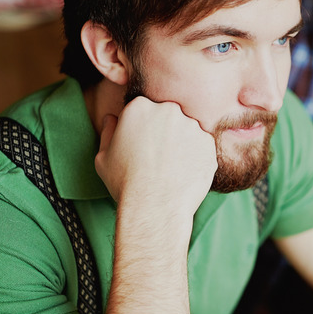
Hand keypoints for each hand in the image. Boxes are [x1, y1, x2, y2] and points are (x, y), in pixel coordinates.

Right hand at [95, 97, 215, 214]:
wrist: (155, 206)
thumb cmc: (125, 183)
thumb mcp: (103, 157)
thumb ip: (108, 132)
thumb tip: (112, 119)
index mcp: (139, 107)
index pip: (144, 110)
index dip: (142, 129)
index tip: (141, 147)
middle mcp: (168, 109)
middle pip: (168, 116)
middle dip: (164, 132)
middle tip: (158, 158)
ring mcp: (192, 126)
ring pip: (187, 130)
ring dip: (182, 144)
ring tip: (171, 169)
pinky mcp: (209, 143)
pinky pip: (202, 147)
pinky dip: (196, 158)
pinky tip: (184, 174)